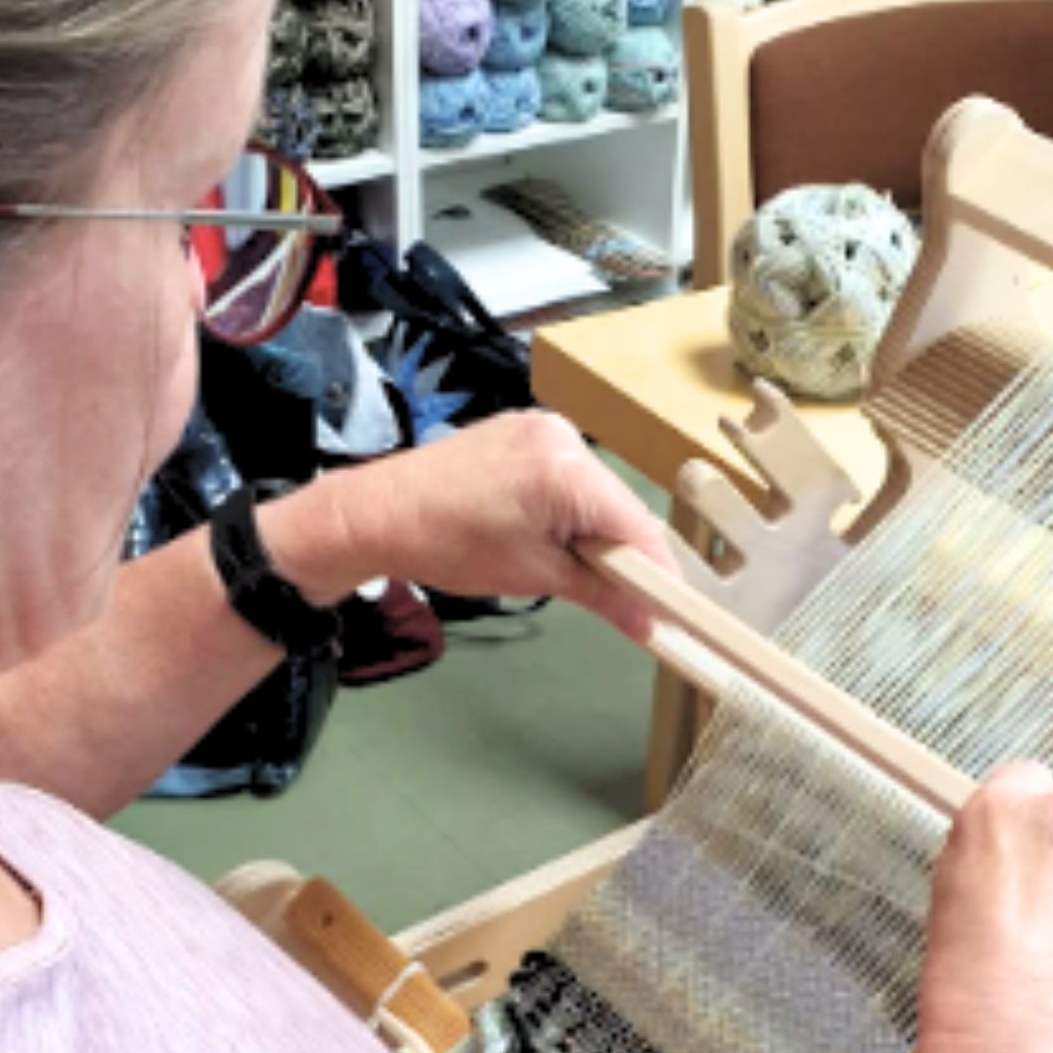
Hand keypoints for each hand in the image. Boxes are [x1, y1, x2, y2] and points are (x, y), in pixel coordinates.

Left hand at [296, 411, 682, 642]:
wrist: (379, 513)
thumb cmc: (446, 543)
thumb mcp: (534, 576)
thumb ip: (604, 597)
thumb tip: (650, 624)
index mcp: (564, 469)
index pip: (638, 525)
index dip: (659, 572)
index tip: (673, 608)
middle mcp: (561, 436)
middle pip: (622, 506)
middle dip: (626, 553)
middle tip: (624, 598)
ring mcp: (542, 427)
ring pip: (598, 491)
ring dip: (598, 532)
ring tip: (572, 565)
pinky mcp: (525, 430)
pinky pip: (571, 475)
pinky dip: (573, 509)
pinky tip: (551, 535)